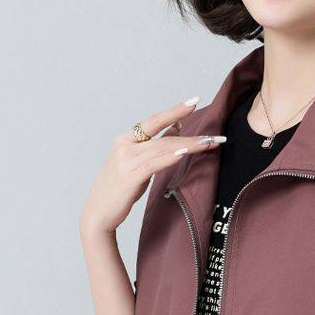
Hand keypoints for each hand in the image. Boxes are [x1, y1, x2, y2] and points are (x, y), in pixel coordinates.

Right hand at [79, 95, 225, 235]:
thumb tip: (177, 128)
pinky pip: (154, 164)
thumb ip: (154, 146)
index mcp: (125, 139)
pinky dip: (170, 157)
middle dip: (192, 136)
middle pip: (164, 136)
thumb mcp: (136, 162)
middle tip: (216, 135)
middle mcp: (125, 146)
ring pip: (163, 149)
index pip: (154, 121)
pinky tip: (184, 153)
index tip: (194, 101)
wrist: (98, 212)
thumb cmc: (120, 188)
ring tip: (209, 144)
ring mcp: (126, 161)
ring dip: (189, 146)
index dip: (175, 111)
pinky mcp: (130, 177)